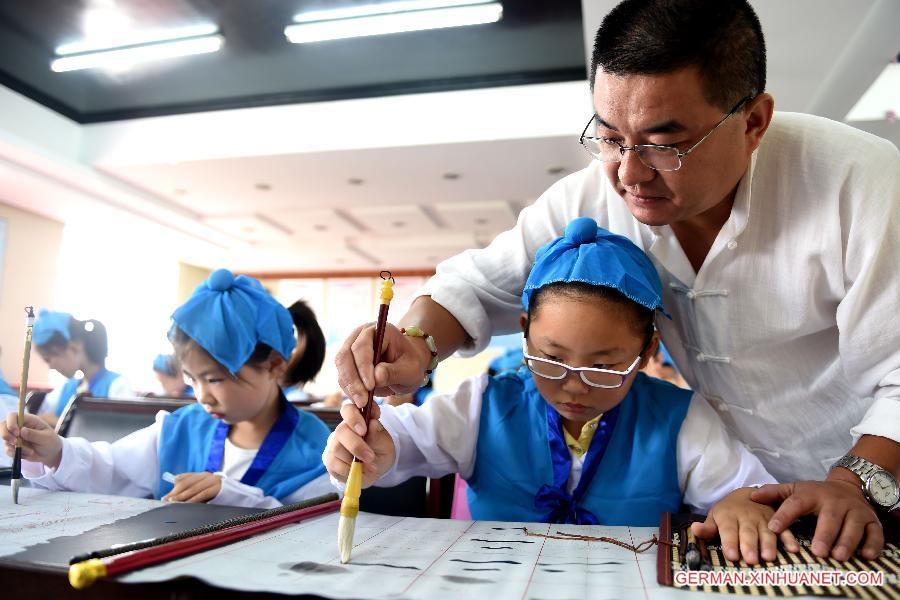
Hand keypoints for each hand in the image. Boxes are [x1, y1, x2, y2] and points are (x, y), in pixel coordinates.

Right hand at [1, 411, 62, 468]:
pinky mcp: (13, 446)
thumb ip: (34, 434)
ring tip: (30, 451)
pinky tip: (28, 454)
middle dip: (6, 435)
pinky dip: (16, 454)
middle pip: (3, 425)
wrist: (50, 453)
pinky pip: (8, 450)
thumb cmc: (50, 441)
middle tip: (16, 442)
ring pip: (5, 439)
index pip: (13, 415)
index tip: (17, 432)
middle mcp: (19, 427)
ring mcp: (15, 436)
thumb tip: (22, 430)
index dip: (11, 422)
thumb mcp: (46, 438)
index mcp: (28, 420)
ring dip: (16, 447)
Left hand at [162, 472, 222, 502]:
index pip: (183, 478)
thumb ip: (189, 491)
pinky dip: (194, 498)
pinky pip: (203, 493)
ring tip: (174, 502)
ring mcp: (212, 480)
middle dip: (175, 492)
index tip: (165, 497)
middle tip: (167, 500)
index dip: (173, 488)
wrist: (232, 494)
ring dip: (182, 496)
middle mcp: (205, 475)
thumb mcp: (201, 491)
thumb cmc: (213, 495)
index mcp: (200, 475)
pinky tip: (187, 503)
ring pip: (193, 488)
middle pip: (186, 483)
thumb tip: (171, 497)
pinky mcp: (217, 487)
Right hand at [323, 401, 395, 487]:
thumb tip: (373, 423)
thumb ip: (377, 434)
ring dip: (355, 461)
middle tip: (370, 457)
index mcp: (357, 419)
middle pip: (341, 431)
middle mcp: (342, 429)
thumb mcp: (384, 444)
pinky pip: (334, 463)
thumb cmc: (379, 450)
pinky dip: (348, 470)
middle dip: (356, 445)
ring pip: (337, 448)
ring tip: (371, 468)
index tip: (364, 430)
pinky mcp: (330, 459)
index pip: (348, 410)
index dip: (354, 417)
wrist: (374, 468)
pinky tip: (359, 472)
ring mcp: (334, 444)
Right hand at [335, 323, 430, 406]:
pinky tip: (361, 401)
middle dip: (353, 381)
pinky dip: (349, 391)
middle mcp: (360, 336)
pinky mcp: (347, 363)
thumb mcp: (410, 370)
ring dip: (349, 387)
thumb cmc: (411, 365)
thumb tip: (376, 377)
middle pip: (345, 356)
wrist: (407, 367)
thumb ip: (394, 372)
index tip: (370, 386)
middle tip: (362, 401)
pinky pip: (342, 377)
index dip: (363, 367)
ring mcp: (350, 348)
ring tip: (363, 404)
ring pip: (341, 368)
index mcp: (378, 330)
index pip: (362, 346)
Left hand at [693, 487, 798, 564]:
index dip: (729, 543)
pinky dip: (790, 539)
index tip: (731, 556)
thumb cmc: (728, 512)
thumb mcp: (715, 516)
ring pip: (767, 532)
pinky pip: (785, 529)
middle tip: (750, 560)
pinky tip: (794, 549)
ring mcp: (764, 518)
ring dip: (769, 544)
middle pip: (748, 532)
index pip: (728, 530)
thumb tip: (694, 529)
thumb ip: (707, 527)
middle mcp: (747, 517)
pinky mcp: (777, 521)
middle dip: (749, 546)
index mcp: (728, 516)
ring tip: (769, 557)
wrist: (748, 494)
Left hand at [750, 479, 883, 559]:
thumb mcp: (795, 490)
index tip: (772, 528)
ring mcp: (855, 511)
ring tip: (838, 556)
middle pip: (829, 518)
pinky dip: (872, 544)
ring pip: (853, 526)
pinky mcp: (872, 521)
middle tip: (817, 551)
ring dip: (846, 541)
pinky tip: (867, 555)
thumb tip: (751, 496)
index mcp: (811, 495)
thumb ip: (773, 493)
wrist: (849, 486)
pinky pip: (875, 533)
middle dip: (824, 534)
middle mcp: (834, 502)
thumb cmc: (816, 494)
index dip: (783, 515)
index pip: (795, 504)